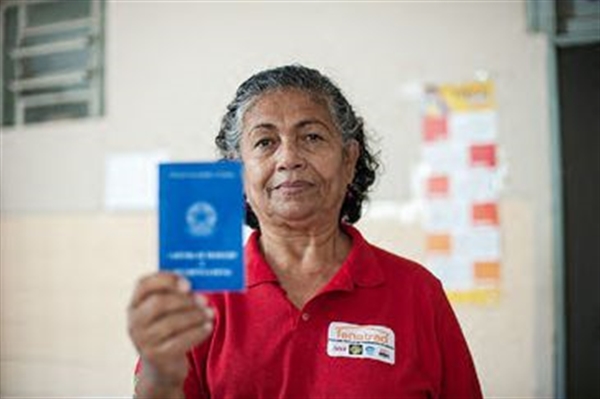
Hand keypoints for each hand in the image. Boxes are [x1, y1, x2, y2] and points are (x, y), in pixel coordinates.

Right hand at [128, 273, 213, 391]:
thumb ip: (176, 294)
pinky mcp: (156, 356)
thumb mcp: (166, 310)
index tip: (188, 283)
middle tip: (205, 300)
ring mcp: (143, 340)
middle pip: (159, 303)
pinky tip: (208, 327)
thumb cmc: (167, 327)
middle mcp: (134, 321)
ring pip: (171, 323)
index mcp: (135, 303)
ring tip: (210, 313)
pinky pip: (180, 341)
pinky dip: (197, 332)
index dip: (167, 280)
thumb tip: (200, 281)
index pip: (144, 284)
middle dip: (185, 300)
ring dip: (195, 316)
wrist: (162, 364)